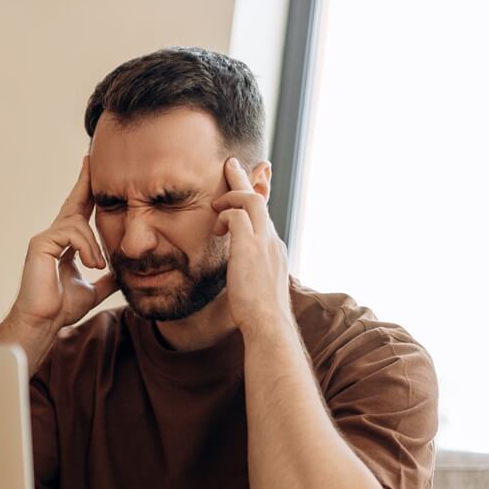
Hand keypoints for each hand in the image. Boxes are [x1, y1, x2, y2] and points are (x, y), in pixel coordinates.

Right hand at [11, 156, 118, 332]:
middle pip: (72, 203)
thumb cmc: (61, 309)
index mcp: (64, 245)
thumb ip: (106, 280)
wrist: (44, 322)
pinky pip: (71, 234)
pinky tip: (90, 264)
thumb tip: (124, 275)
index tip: (92, 172)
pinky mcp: (40, 244)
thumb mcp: (93, 290)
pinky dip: (86, 248)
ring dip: (94, 245)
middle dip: (84, 183)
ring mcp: (44, 239)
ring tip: (98, 265)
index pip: (78, 213)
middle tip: (91, 161)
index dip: (87, 193)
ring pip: (78, 224)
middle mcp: (52, 237)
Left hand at [212, 157, 290, 334]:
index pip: (264, 215)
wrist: (269, 325)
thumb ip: (248, 274)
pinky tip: (216, 227)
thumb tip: (240, 276)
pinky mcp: (250, 246)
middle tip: (230, 163)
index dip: (256, 198)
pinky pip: (237, 214)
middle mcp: (272, 240)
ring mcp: (263, 242)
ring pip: (250, 200)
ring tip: (215, 203)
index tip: (250, 186)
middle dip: (244, 180)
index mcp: (273, 249)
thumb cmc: (260, 315)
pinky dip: (224, 214)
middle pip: (259, 199)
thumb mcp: (255, 288)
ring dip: (231, 195)